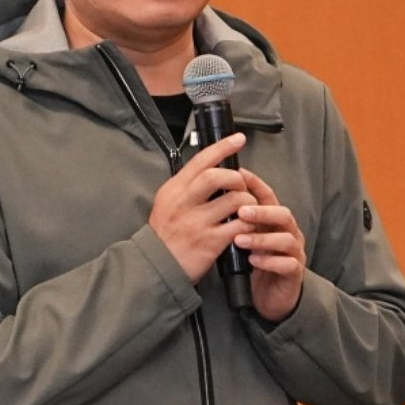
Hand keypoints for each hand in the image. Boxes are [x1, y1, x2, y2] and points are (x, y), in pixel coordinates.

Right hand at [147, 133, 250, 283]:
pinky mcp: (210, 242)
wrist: (156, 265)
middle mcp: (184, 203)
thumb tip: (212, 169)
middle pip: (216, 176)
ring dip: (248, 201)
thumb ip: (187, 187)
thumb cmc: (165, 233)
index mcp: (174, 189)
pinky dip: (249, 223)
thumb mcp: (167, 202)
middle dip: (236, 178)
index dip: (222, 147)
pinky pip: (239, 225)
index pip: (200, 161)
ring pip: (233, 200)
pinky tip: (248, 225)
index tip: (238, 139)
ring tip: (248, 208)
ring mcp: (197, 222)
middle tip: (241, 185)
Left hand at [233, 170, 306, 321]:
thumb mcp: (243, 238)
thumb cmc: (254, 263)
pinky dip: (270, 261)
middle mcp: (288, 232)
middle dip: (262, 211)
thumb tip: (215, 200)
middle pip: (282, 214)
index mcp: (274, 221)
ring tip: (240, 240)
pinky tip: (253, 260)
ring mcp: (294, 252)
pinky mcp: (294, 273)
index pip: (268, 197)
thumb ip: (236, 222)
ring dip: (262, 238)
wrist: (269, 297)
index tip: (240, 174)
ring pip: (286, 239)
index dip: (257, 184)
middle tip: (241, 211)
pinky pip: (288, 264)